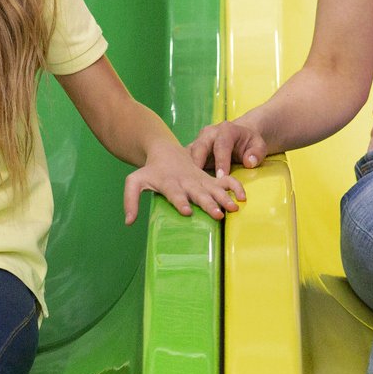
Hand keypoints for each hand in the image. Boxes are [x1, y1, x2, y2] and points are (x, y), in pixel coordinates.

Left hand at [123, 143, 244, 222]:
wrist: (165, 151)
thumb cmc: (150, 170)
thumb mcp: (134, 181)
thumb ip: (130, 200)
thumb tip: (128, 222)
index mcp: (169, 182)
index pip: (174, 193)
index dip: (180, 202)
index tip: (187, 211)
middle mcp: (186, 181)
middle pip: (198, 193)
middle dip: (208, 203)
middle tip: (217, 214)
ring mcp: (200, 179)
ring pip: (214, 188)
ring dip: (224, 198)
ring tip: (233, 209)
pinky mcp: (209, 178)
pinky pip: (225, 181)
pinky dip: (235, 187)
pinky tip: (243, 197)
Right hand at [186, 118, 267, 177]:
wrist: (240, 136)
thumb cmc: (249, 143)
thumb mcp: (259, 146)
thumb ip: (256, 153)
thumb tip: (249, 162)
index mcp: (226, 129)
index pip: (222, 145)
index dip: (221, 161)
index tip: (221, 177)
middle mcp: (209, 133)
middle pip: (200, 147)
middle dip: (198, 164)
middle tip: (198, 182)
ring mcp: (199, 141)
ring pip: (189, 154)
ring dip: (187, 169)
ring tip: (188, 185)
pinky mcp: (192, 150)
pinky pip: (186, 160)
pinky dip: (185, 171)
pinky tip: (185, 183)